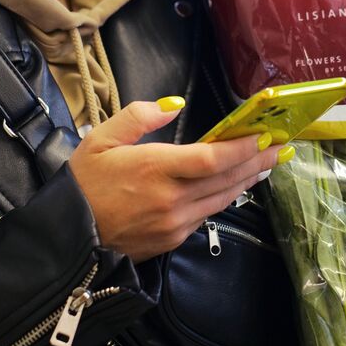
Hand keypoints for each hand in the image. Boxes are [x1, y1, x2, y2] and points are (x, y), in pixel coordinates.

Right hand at [67, 98, 287, 262]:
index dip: (244, 148)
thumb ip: (139, 116)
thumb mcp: (101, 139)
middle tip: (280, 148)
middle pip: (226, 179)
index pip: (213, 158)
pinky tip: (232, 186)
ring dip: (246, 181)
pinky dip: (223, 197)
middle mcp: (171, 199)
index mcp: (155, 169)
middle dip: (257, 162)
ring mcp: (174, 224)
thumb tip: (175, 105)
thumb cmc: (81, 184)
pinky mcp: (171, 240)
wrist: (64, 238)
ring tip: (266, 165)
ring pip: (221, 199)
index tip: (266, 135)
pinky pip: (205, 215)